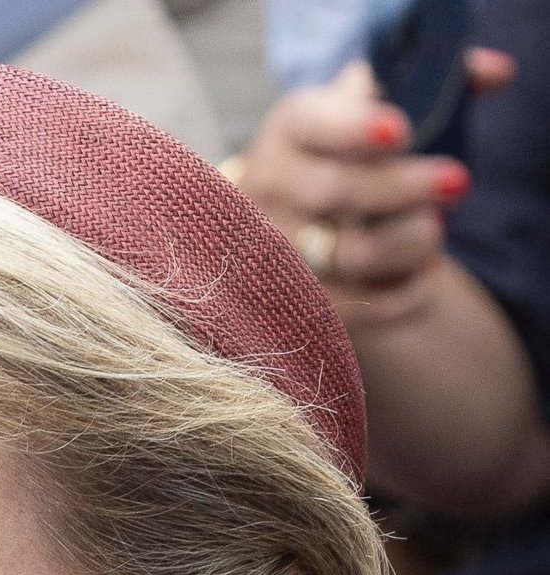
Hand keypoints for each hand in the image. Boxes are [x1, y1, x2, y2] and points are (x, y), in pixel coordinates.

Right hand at [236, 51, 513, 321]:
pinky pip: (358, 306)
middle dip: (401, 187)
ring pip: (349, 253)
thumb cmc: (345, 148)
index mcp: (290, 128)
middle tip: (457, 182)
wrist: (292, 211)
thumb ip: (430, 82)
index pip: (314, 124)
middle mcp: (273, 187)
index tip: (401, 131)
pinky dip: (403, 291)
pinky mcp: (297, 299)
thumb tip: (497, 73)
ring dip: (408, 243)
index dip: (354, 129)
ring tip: (435, 230)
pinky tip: (426, 270)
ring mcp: (278, 248)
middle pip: (334, 191)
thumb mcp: (369, 104)